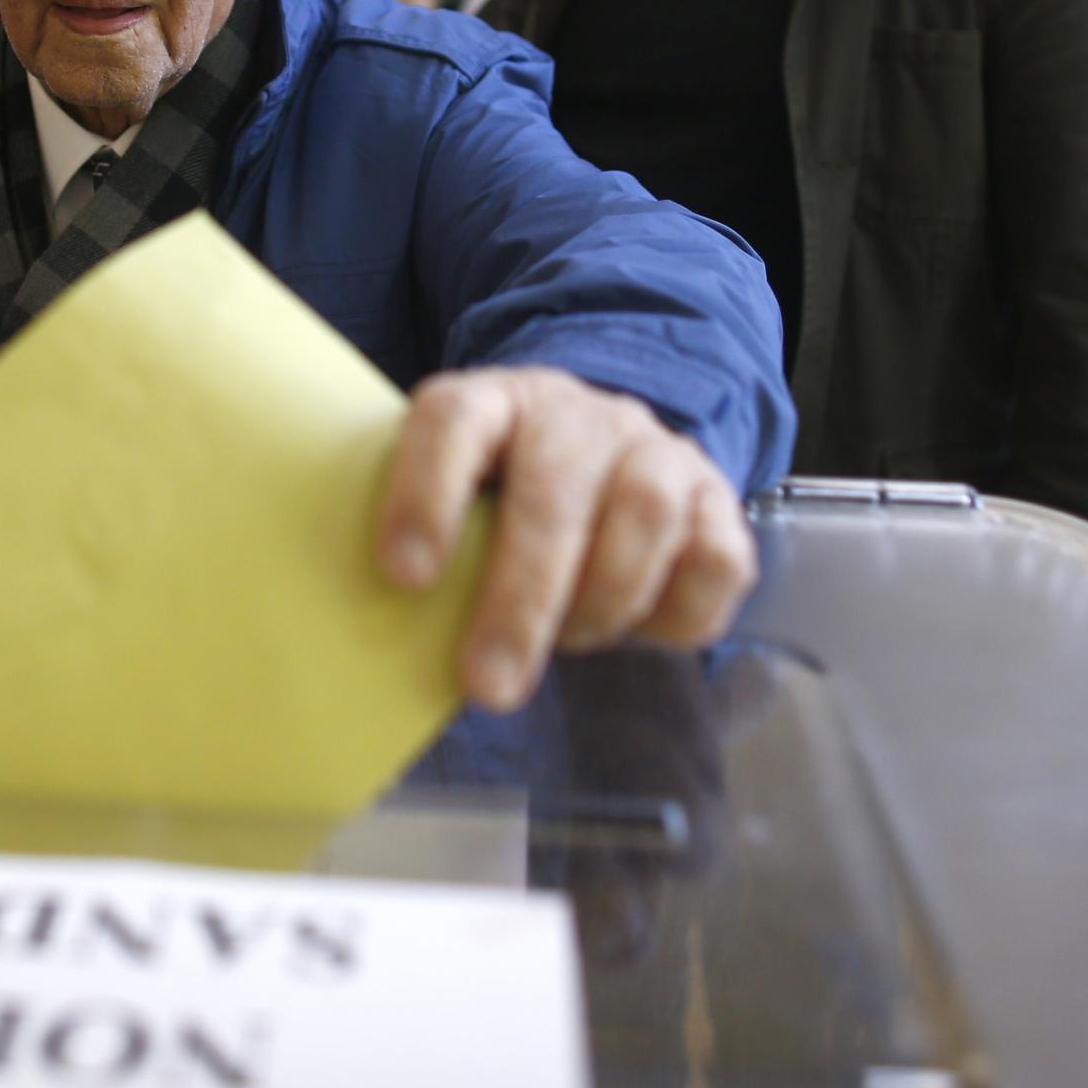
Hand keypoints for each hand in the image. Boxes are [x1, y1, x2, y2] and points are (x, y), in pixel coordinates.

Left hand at [373, 366, 756, 711]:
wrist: (600, 456)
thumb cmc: (504, 503)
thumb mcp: (455, 503)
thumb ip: (425, 548)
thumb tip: (370, 644)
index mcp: (493, 403)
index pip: (454, 421)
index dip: (426, 493)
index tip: (404, 576)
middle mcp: (577, 416)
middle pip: (553, 490)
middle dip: (520, 598)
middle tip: (487, 684)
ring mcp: (654, 452)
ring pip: (644, 514)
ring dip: (601, 602)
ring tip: (569, 644)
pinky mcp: (716, 500)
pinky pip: (715, 560)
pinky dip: (677, 614)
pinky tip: (640, 630)